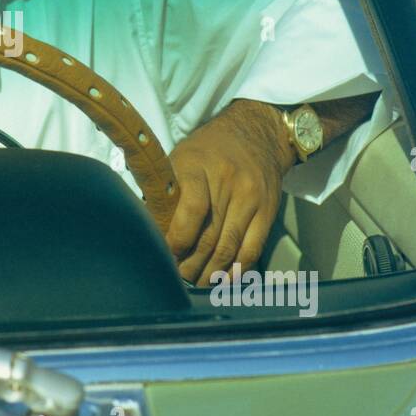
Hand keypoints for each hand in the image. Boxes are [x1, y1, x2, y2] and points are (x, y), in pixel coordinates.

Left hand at [164, 99, 295, 287]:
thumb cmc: (207, 151)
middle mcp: (228, 181)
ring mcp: (251, 197)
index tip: (164, 257)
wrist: (257, 133)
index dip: (177, 240)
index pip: (191, 209)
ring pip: (229, 247)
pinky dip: (237, 269)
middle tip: (176, 280)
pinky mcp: (268, 210)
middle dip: (190, 264)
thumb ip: (167, 191)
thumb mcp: (180, 157)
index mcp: (198, 165)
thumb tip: (147, 229)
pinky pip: (252, 249)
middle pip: (209, 235)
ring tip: (195, 283)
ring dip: (211, 272)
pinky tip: (223, 279)